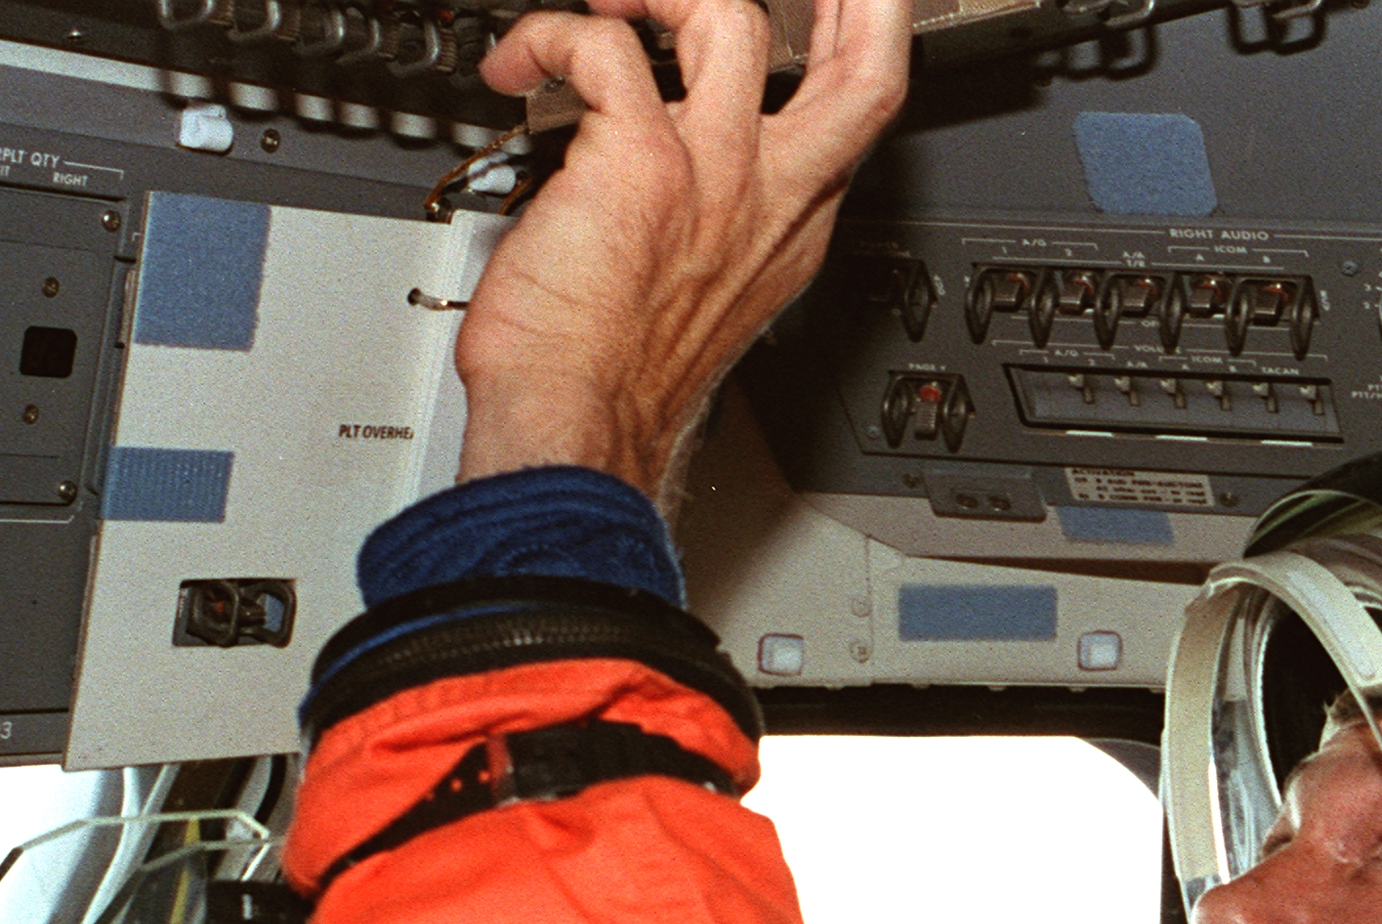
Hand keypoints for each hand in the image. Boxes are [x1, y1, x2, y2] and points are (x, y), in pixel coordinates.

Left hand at [454, 0, 909, 499]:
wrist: (577, 424)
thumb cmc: (614, 376)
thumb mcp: (700, 291)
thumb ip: (708, 217)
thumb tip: (662, 156)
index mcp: (789, 227)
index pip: (856, 117)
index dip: (861, 41)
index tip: (841, 4)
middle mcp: (768, 195)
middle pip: (866, 69)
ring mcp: (713, 174)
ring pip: (732, 18)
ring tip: (612, 4)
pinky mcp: (642, 161)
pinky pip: (604, 47)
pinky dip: (550, 35)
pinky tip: (516, 63)